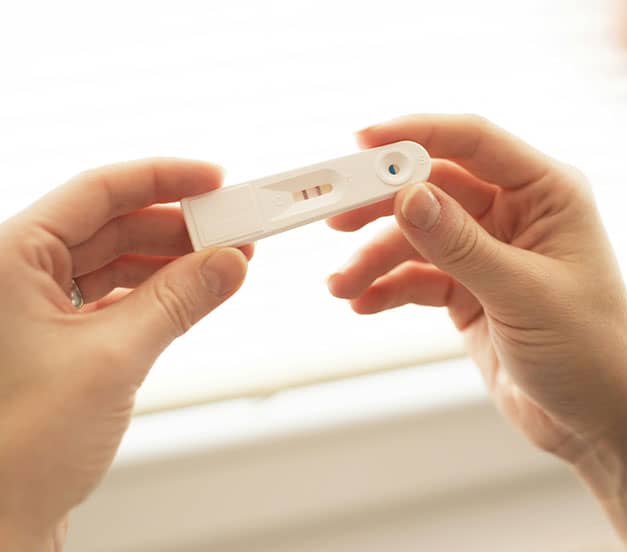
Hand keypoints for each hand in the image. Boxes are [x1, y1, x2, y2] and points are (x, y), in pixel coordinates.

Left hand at [0, 159, 250, 550]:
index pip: (96, 193)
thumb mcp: (113, 359)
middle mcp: (18, 274)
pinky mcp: (61, 339)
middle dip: (177, 228)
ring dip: (173, 262)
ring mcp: (38, 307)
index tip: (214, 179)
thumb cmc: (20, 448)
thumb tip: (229, 263)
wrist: (1, 522)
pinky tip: (194, 293)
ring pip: (117, 261)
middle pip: (112, 225)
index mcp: (8, 258)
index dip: (161, 178)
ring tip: (226, 264)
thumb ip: (178, 302)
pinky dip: (158, 293)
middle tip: (234, 231)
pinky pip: (117, 297)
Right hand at [328, 115, 626, 535]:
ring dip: (376, 258)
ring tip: (342, 285)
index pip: (473, 143)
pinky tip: (365, 302)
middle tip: (334, 219)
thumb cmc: (588, 352)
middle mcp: (513, 214)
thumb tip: (407, 197)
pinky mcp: (467, 289)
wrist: (595, 420)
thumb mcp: (522, 294)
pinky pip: (417, 277)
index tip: (362, 141)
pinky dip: (389, 287)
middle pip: (433, 189)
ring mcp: (486, 252)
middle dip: (381, 205)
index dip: (416, 135)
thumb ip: (460, 245)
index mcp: (545, 193)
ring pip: (417, 237)